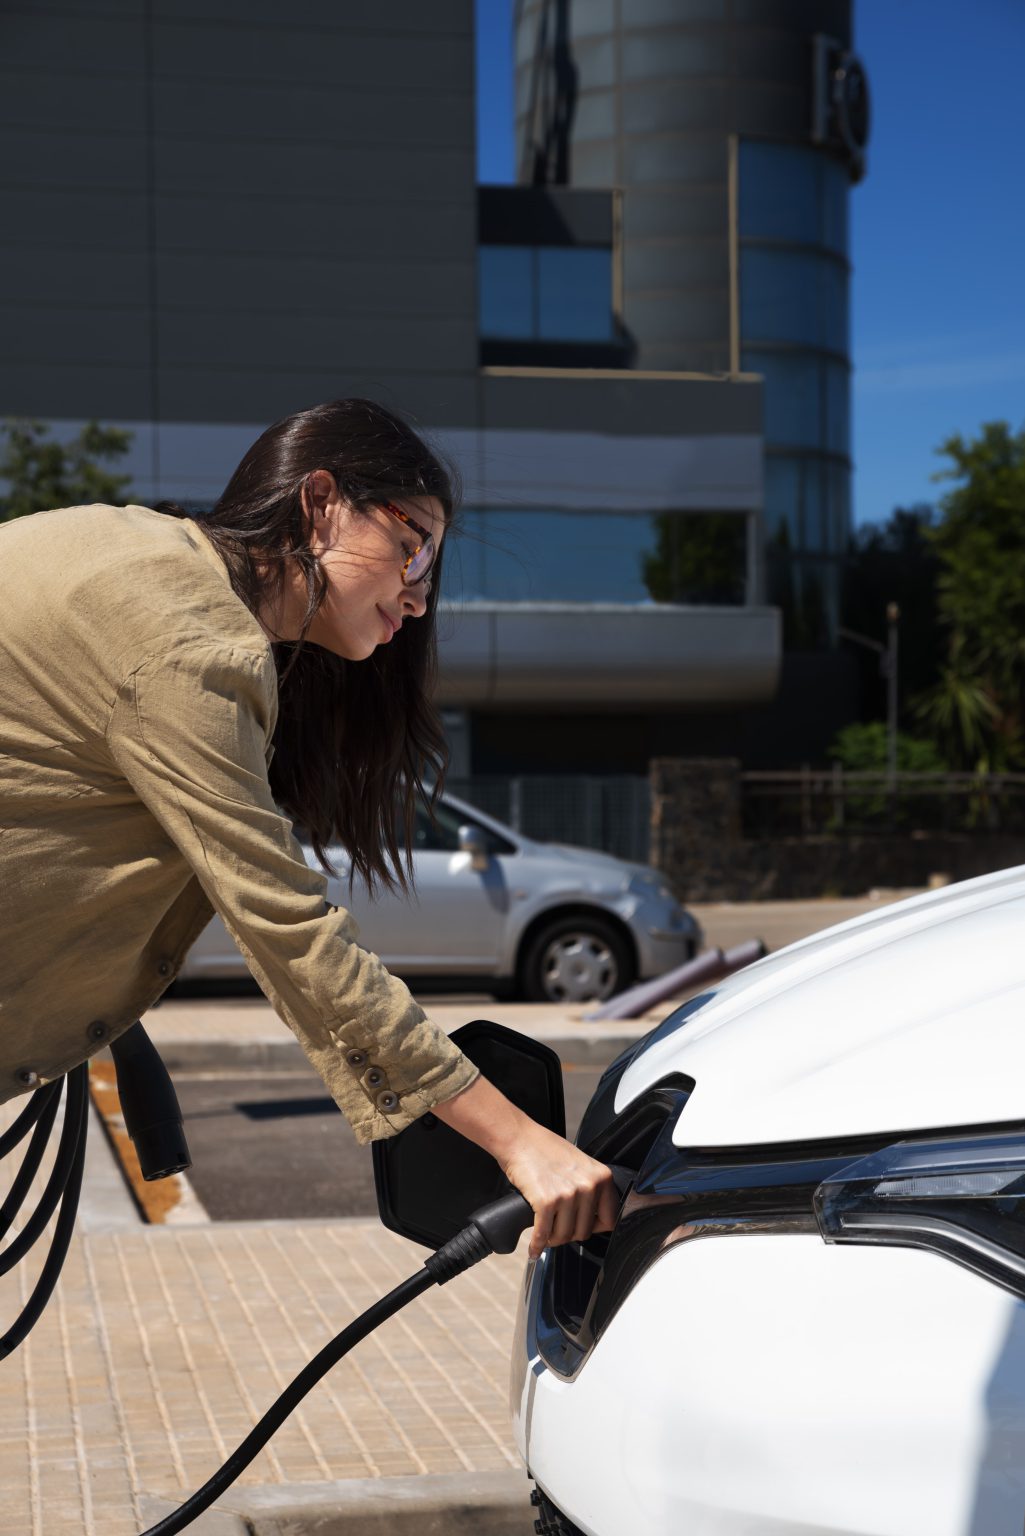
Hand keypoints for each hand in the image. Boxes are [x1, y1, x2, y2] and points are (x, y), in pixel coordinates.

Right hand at [497, 1119, 619, 1260]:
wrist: (519, 1139)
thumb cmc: (547, 1150)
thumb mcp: (581, 1165)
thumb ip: (592, 1188)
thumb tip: (595, 1218)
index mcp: (602, 1177)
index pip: (610, 1220)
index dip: (595, 1228)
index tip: (583, 1227)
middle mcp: (588, 1186)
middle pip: (584, 1232)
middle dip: (569, 1234)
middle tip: (558, 1228)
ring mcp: (567, 1195)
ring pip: (564, 1236)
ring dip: (553, 1239)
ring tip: (546, 1233)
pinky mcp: (546, 1201)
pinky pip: (543, 1234)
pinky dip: (537, 1244)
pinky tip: (533, 1247)